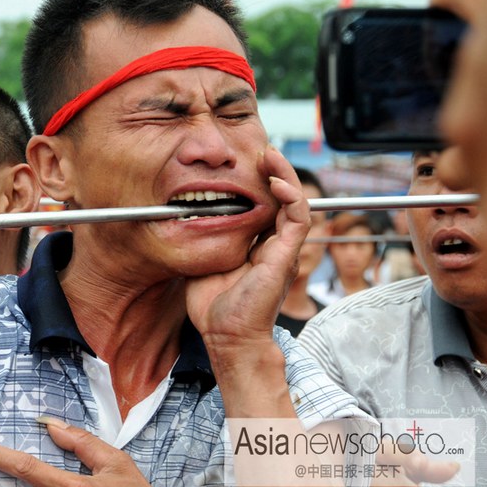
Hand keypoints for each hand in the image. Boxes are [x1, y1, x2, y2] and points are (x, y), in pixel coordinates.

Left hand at [185, 147, 308, 366]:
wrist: (225, 336)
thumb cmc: (213, 306)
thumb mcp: (204, 260)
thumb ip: (205, 238)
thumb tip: (188, 216)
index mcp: (256, 246)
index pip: (265, 206)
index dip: (259, 183)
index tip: (245, 163)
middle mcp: (273, 245)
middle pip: (282, 199)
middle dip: (274, 171)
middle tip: (261, 151)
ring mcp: (282, 250)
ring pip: (295, 202)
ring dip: (285, 176)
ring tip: (271, 156)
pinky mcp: (286, 255)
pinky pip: (298, 218)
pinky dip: (290, 196)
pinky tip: (276, 182)